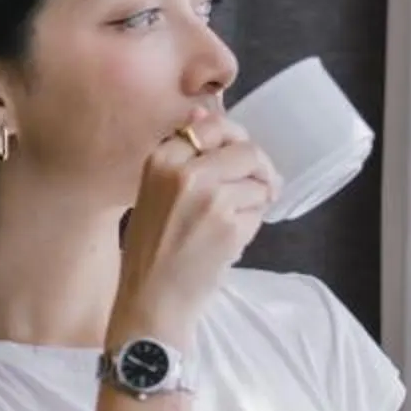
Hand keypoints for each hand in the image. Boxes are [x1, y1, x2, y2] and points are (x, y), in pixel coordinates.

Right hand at [111, 111, 280, 337]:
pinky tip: (228, 241)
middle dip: (258, 169)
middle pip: (246, 149)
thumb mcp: (154, 192)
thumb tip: (204, 111)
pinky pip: (259, 210)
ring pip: (258, 181)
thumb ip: (181, 155)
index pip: (212, 126)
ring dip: (256, 200)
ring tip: (231, 223)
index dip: (232, 141)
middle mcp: (184, 172)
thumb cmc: (151, 249)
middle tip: (259, 188)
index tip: (236, 157)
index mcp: (160, 160)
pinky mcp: (230, 224)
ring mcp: (210, 197)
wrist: (151, 298)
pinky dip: (252, 224)